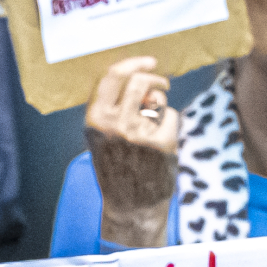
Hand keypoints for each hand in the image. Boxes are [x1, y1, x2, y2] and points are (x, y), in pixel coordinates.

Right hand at [84, 56, 178, 247]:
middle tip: (163, 84)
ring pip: (157, 98)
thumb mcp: (101, 136)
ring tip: (155, 125)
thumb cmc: (116, 167)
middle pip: (139, 81)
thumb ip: (112, 107)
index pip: (113, 76)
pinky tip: (162, 142)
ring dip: (161, 105)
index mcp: (95, 118)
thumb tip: (138, 79)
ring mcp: (138, 133)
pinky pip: (171, 116)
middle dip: (155, 78)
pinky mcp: (161, 143)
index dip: (133, 63)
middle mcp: (115, 124)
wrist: (131, 205)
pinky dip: (170, 125)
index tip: (148, 61)